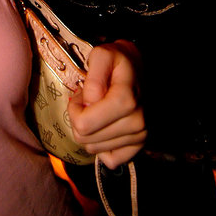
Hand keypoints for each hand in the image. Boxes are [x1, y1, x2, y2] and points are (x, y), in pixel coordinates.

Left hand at [68, 40, 146, 168]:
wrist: (139, 68)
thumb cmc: (117, 61)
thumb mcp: (101, 55)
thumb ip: (93, 79)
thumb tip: (89, 105)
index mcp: (126, 101)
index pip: (83, 125)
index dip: (74, 109)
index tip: (81, 94)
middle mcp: (137, 123)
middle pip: (86, 139)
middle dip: (80, 119)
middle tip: (88, 102)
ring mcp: (140, 137)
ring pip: (94, 149)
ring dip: (91, 131)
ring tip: (98, 110)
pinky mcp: (140, 146)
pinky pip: (109, 160)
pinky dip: (102, 145)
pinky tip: (105, 126)